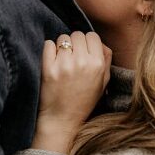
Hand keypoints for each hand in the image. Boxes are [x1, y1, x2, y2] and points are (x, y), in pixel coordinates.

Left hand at [31, 32, 111, 152]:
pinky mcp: (48, 69)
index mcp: (97, 64)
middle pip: (77, 34)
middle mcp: (82, 62)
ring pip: (62, 38)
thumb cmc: (84, 100)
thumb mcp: (103, 82)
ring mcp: (64, 65)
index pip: (92, 36)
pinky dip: (49, 49)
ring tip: (62, 59)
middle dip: (75, 42)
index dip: (87, 42)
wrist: (62, 119)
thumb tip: (100, 43)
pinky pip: (48, 44)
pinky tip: (52, 59)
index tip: (83, 50)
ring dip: (62, 45)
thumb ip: (106, 59)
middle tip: (72, 54)